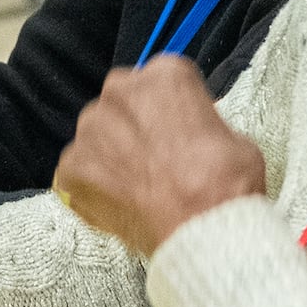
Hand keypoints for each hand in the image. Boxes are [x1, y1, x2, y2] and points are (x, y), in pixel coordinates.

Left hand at [55, 60, 271, 257]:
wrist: (201, 231)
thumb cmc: (226, 182)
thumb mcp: (234, 136)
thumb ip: (202, 125)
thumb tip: (193, 134)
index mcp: (164, 75)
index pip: (161, 81)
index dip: (172, 109)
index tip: (180, 132)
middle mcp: (119, 92)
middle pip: (123, 101)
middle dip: (136, 124)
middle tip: (157, 159)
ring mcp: (90, 130)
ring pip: (98, 134)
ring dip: (112, 153)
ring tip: (138, 186)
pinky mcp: (71, 167)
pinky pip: (79, 170)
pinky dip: (93, 184)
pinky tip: (119, 202)